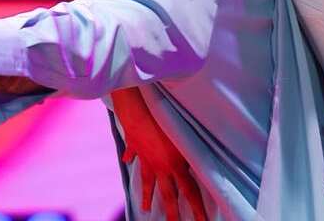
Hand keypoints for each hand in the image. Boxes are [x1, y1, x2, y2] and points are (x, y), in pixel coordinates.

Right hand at [112, 88, 206, 220]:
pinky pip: (132, 153)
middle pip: (167, 195)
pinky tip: (126, 160)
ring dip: (147, 197)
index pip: (190, 192)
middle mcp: (161, 167)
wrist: (140, 112)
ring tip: (145, 209)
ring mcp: (146, 160)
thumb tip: (197, 164)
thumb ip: (192, 152)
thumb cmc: (167, 120)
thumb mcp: (186, 137)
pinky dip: (129, 157)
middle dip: (171, 212)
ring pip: (147, 182)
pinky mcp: (135, 147)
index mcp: (176, 165)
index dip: (197, 208)